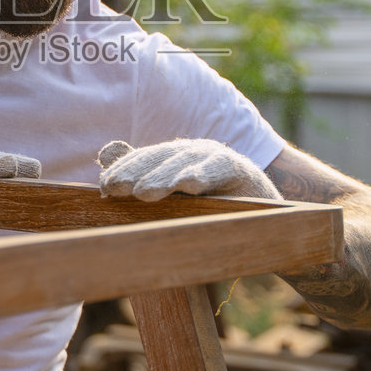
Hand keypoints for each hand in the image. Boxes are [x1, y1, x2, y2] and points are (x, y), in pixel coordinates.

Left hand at [96, 138, 280, 200]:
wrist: (266, 217)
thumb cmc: (213, 204)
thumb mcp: (175, 193)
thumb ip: (142, 172)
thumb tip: (105, 152)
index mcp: (174, 159)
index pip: (143, 160)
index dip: (124, 171)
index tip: (104, 187)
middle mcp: (192, 153)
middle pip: (159, 159)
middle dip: (136, 172)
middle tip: (114, 188)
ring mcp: (216, 159)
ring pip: (185, 164)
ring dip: (164, 177)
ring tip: (144, 192)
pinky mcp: (241, 170)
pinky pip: (219, 170)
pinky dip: (203, 175)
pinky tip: (189, 184)